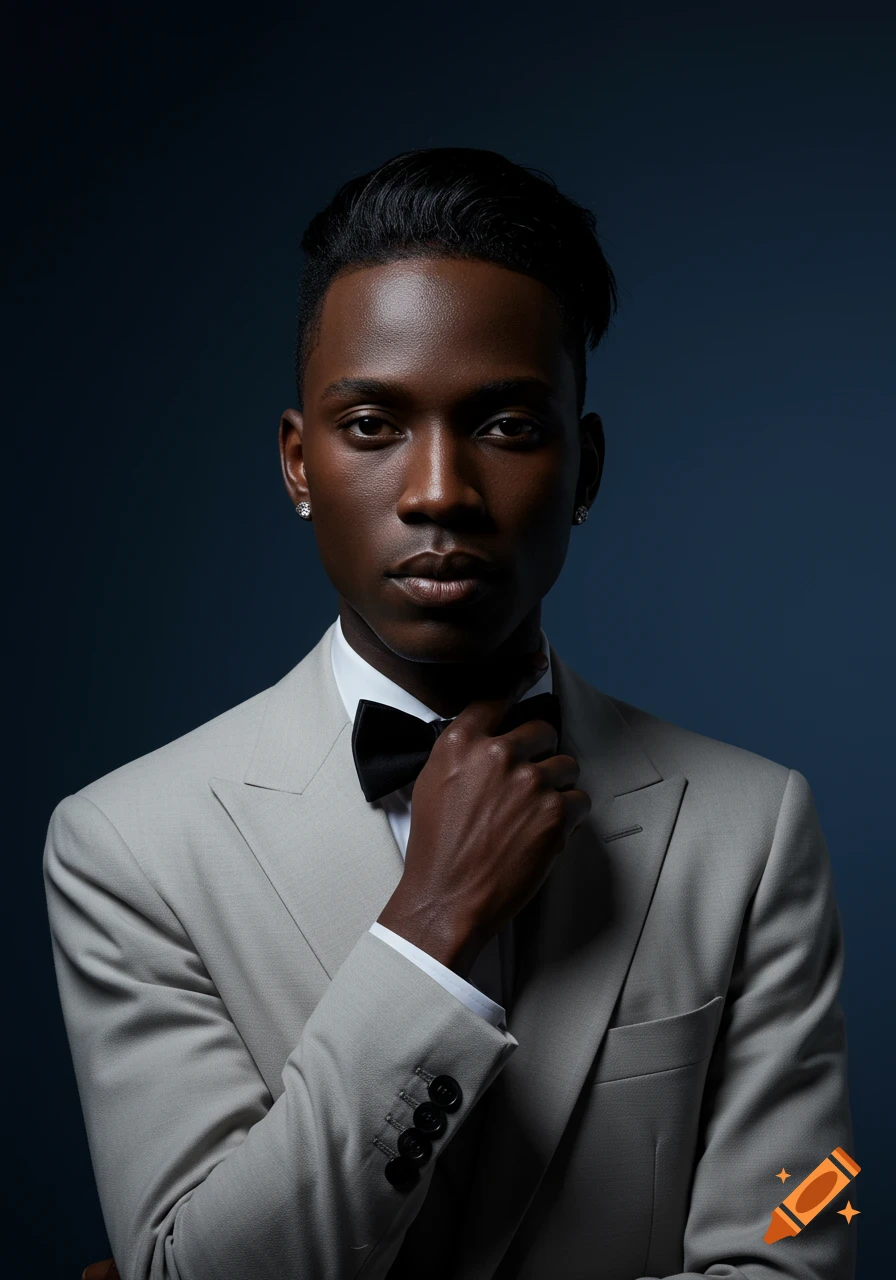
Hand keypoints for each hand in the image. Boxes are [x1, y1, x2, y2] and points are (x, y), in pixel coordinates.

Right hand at [377, 654, 590, 977]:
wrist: (447, 897)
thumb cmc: (437, 846)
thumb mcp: (432, 781)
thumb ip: (463, 749)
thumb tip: (493, 734)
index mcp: (461, 742)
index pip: (498, 695)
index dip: (520, 677)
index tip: (535, 664)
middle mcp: (497, 754)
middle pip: (543, 729)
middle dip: (540, 753)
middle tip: (527, 783)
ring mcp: (530, 783)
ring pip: (566, 765)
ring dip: (556, 787)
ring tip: (532, 815)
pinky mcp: (556, 814)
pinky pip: (580, 800)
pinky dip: (568, 817)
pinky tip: (543, 833)